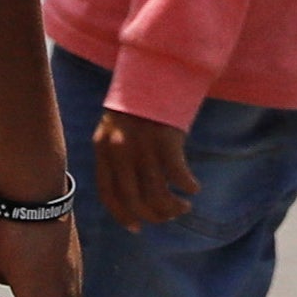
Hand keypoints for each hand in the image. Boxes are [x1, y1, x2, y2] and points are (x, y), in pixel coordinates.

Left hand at [92, 110, 197, 230]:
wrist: (154, 69)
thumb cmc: (139, 102)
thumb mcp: (116, 128)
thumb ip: (117, 155)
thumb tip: (132, 190)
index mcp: (103, 148)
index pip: (109, 194)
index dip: (123, 215)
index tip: (137, 227)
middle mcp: (119, 151)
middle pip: (135, 200)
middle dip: (154, 215)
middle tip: (170, 216)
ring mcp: (142, 146)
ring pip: (157, 194)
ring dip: (173, 207)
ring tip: (184, 206)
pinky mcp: (165, 139)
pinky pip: (177, 175)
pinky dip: (187, 186)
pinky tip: (194, 187)